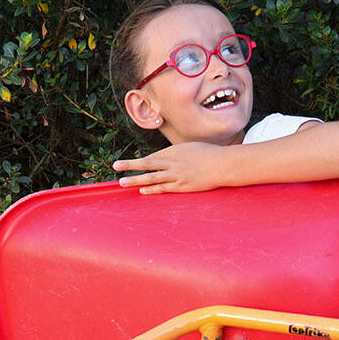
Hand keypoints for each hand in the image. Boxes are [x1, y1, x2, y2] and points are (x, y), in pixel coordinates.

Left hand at [112, 143, 229, 193]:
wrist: (223, 164)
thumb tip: (170, 160)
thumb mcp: (191, 149)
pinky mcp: (182, 186)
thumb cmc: (210, 155)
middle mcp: (173, 162)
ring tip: (122, 182)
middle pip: (147, 163)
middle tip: (115, 166)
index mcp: (174, 151)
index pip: (153, 157)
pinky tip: (141, 190)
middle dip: (130, 165)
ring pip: (152, 177)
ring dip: (135, 179)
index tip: (128, 164)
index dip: (140, 162)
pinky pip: (164, 188)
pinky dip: (152, 189)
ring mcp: (177, 174)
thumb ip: (179, 154)